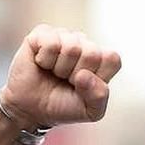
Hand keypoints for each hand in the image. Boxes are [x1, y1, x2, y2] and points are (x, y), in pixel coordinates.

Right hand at [0, 24, 122, 127]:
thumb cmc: (63, 106)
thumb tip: (83, 75)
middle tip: (66, 81)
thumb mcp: (90, 111)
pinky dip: (45, 60)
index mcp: (102, 59)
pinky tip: (42, 64)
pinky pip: (51, 43)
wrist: (32, 109)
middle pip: (92, 53)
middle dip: (77, 74)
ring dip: (60, 68)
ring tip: (54, 73)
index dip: (97, 77)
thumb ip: (99, 97)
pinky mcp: (42, 33)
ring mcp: (64, 36)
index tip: (84, 87)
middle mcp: (85, 43)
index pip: (112, 58)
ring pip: (72, 47)